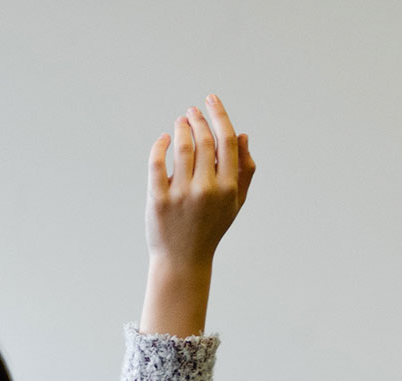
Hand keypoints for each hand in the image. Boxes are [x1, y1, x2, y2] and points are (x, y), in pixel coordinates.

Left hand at [146, 94, 254, 268]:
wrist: (183, 260)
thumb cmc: (211, 228)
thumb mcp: (234, 203)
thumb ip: (244, 170)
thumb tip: (243, 135)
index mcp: (228, 189)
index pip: (227, 141)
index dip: (219, 115)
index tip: (210, 100)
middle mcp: (206, 190)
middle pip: (204, 141)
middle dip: (198, 120)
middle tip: (192, 112)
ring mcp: (182, 195)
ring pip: (181, 147)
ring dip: (180, 128)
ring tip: (180, 123)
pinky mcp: (159, 200)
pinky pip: (157, 162)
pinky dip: (160, 145)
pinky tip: (164, 139)